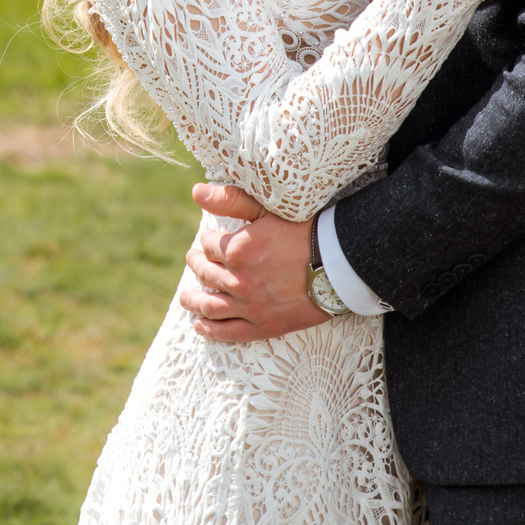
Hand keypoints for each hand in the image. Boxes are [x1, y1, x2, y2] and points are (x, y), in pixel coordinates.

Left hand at [177, 182, 329, 342]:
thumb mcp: (266, 210)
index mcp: (238, 250)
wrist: (339, 265)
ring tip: (186, 299)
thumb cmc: (305, 232)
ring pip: (211, 305)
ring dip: (194, 301)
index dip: (208, 240)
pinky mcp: (264, 325)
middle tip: (194, 261)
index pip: (209, 245)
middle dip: (196, 265)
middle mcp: (239, 280)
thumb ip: (230, 200)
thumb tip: (196, 192)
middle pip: (206, 274)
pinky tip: (200, 326)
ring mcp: (251, 306)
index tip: (210, 239)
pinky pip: (230, 332)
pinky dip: (211, 330)